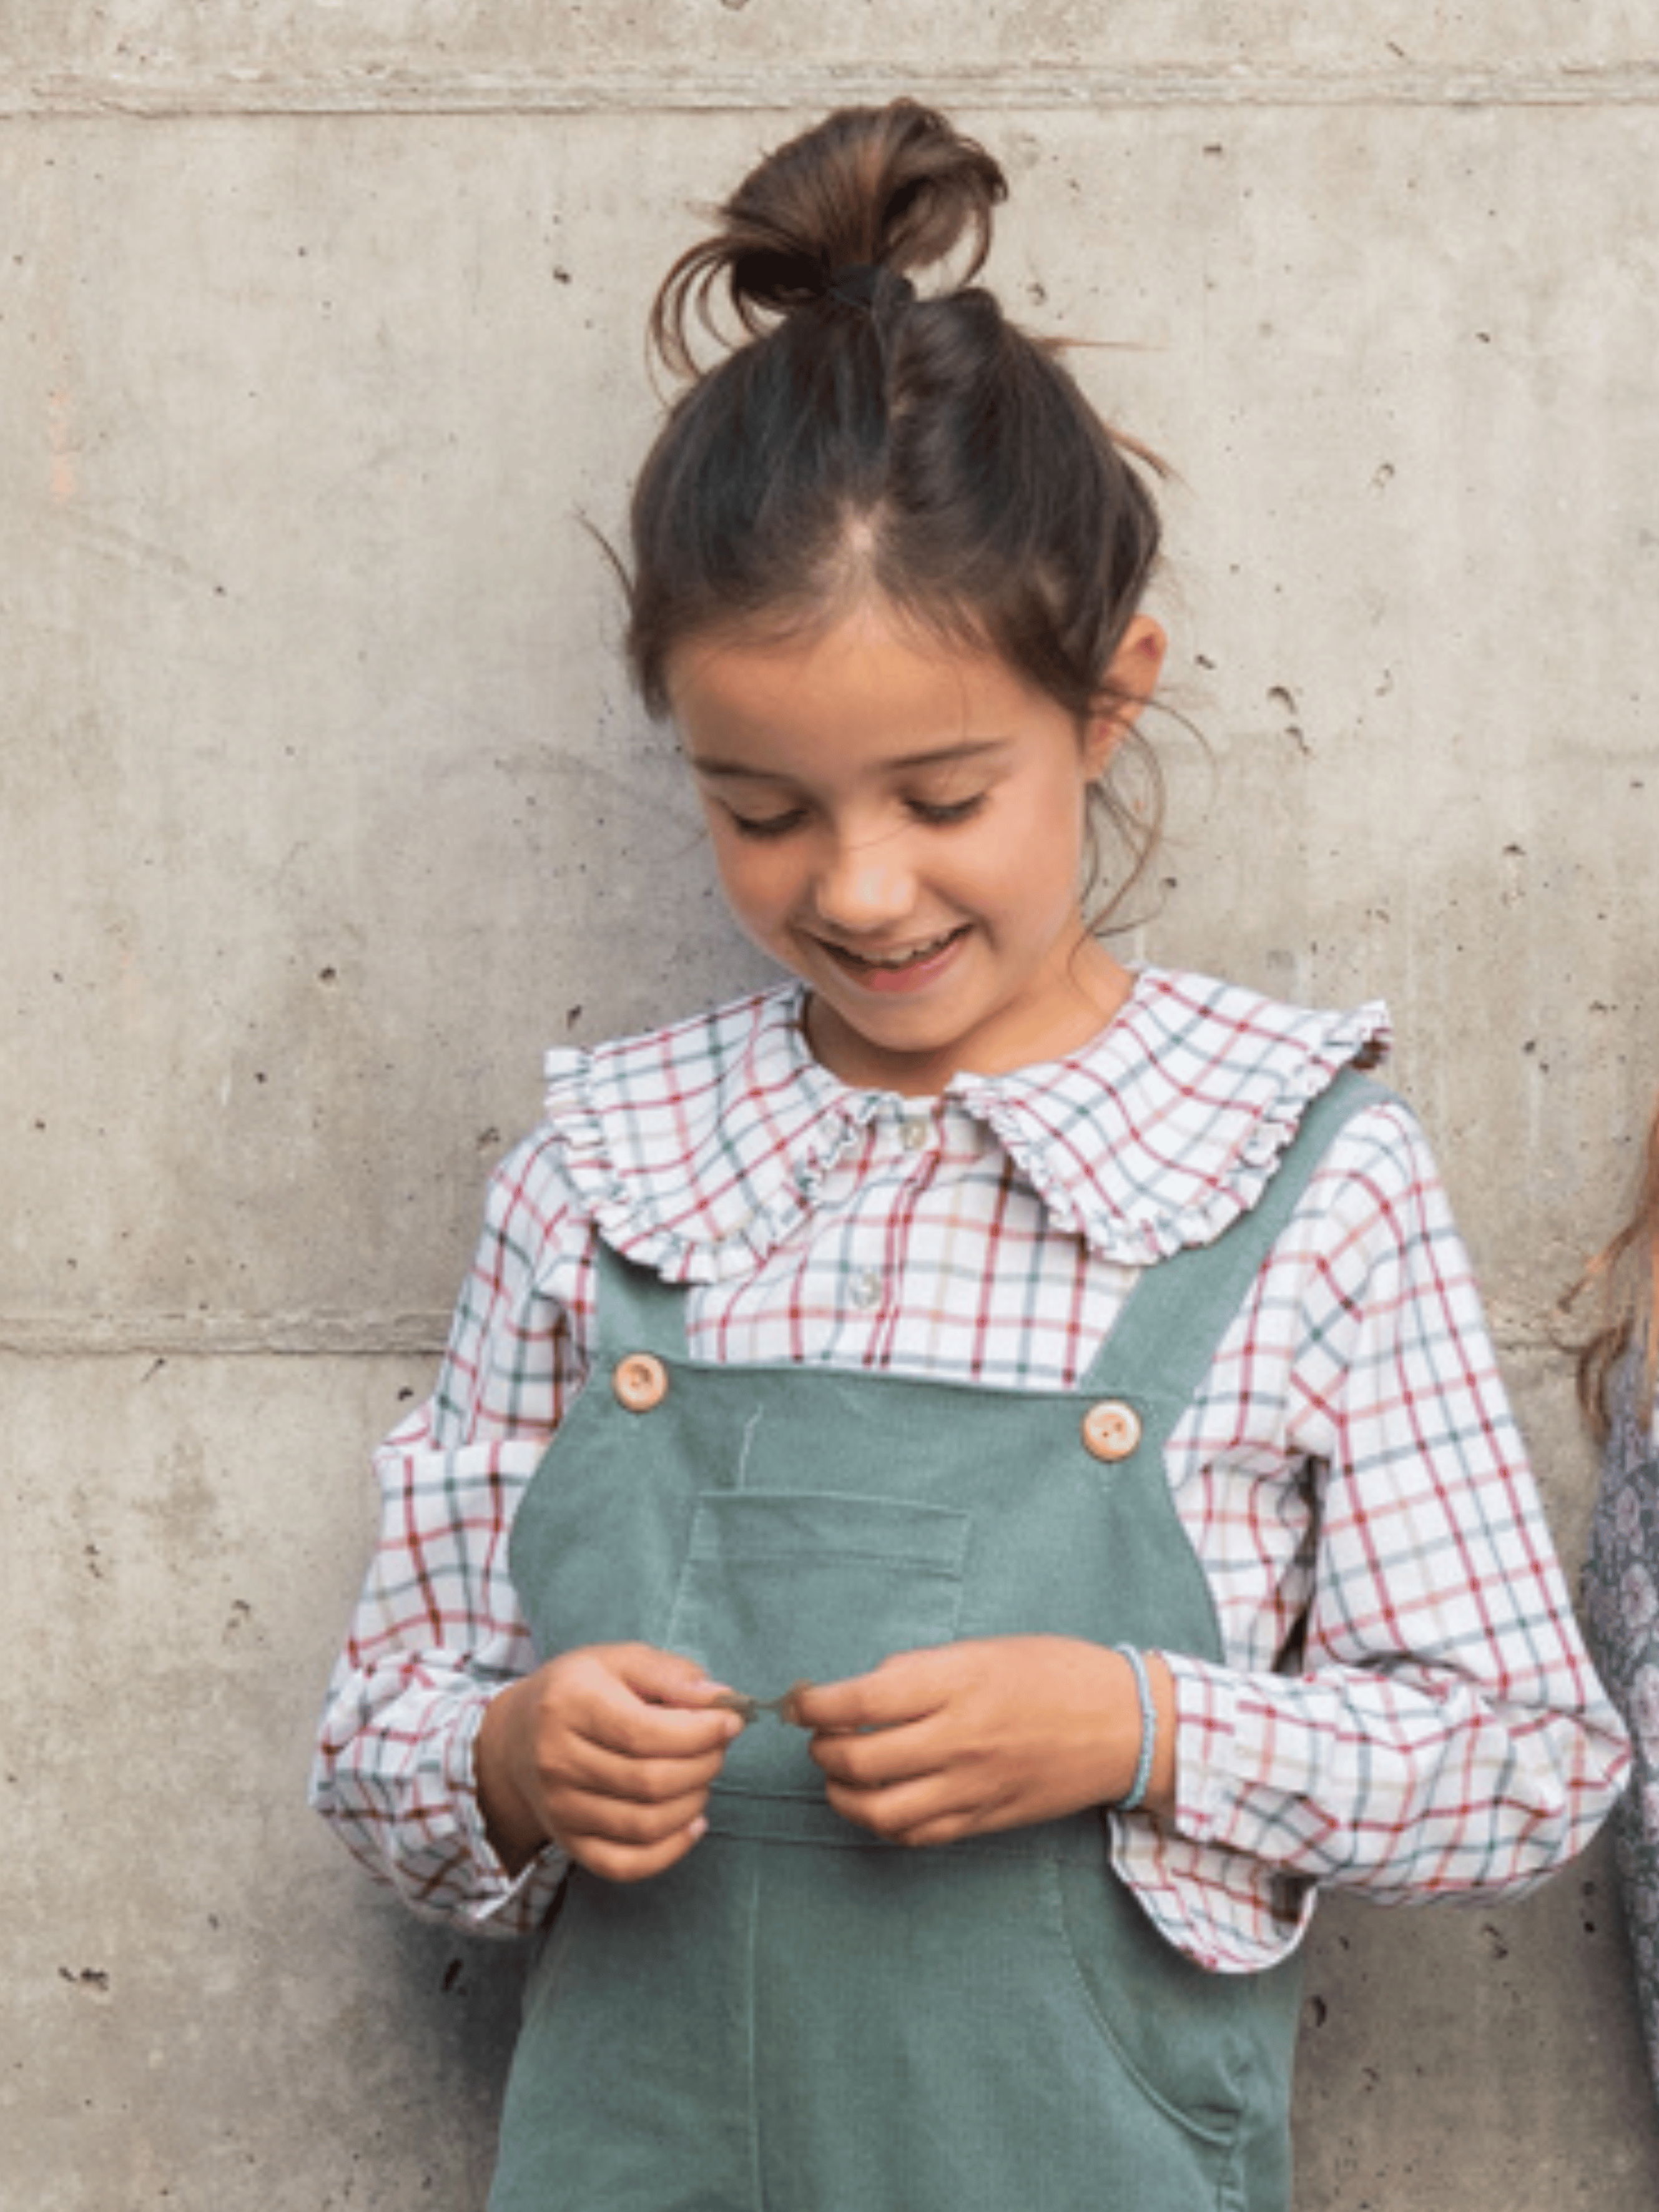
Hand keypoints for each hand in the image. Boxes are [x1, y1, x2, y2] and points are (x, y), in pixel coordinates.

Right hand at [475, 1643, 742, 1882]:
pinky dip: (670, 1851)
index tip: (731, 1721)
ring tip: (702, 1777)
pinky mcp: (569, 1843)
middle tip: (718, 1747)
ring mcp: (560, 1808)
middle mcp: (557, 1760)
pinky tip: (692, 1823)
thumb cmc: (580, 1691)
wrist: (516, 1738)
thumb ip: (671, 1674)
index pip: (644, 1732)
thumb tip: (719, 1700)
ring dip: (693, 1803)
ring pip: (644, 1825)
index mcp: (569, 1703)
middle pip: (649, 1782)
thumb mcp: (620, 1660)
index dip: (700, 1732)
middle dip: (703, 1765)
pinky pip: (625, 1865)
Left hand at [794, 1636, 1174, 1847]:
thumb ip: (921, 1672)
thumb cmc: (1055, 1671)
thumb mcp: (983, 1648)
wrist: (1124, 1725)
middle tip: (818, 1737)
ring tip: (839, 1776)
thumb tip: (865, 1692)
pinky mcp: (985, 1820)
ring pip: (880, 1811)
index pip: (861, 1702)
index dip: (815, 1704)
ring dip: (843, 1795)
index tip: (798, 1701)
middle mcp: (959, 1739)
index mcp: (957, 1684)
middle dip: (822, 1750)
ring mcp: (972, 1787)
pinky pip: (918, 1835)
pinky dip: (885, 1823)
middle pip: (859, 1761)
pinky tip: (879, 1802)